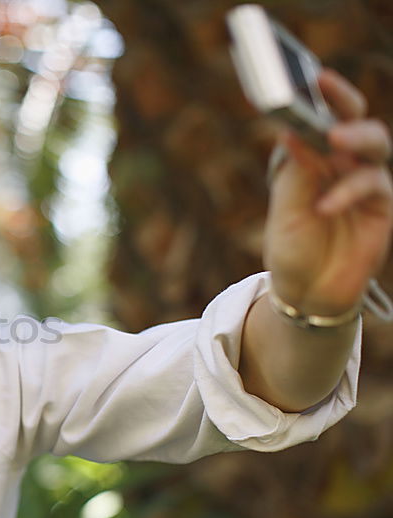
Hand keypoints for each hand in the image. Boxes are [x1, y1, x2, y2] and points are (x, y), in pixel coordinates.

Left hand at [264, 69, 391, 315]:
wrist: (305, 292)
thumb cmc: (293, 247)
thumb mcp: (285, 209)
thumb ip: (295, 172)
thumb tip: (290, 130)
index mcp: (317, 158)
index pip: (323, 117)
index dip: (323, 95)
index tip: (314, 76)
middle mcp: (345, 165)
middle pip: (357, 121)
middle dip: (345, 102)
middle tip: (327, 90)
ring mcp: (366, 184)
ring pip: (376, 144)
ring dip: (356, 137)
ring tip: (334, 140)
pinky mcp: (382, 208)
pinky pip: (373, 187)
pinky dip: (348, 192)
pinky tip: (325, 206)